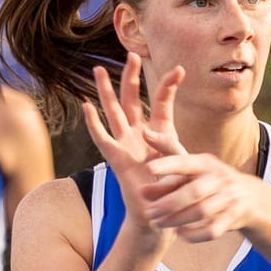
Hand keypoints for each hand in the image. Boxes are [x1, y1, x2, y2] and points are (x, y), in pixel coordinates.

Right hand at [80, 55, 186, 251]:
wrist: (163, 216)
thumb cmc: (177, 191)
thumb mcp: (184, 164)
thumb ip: (175, 147)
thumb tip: (156, 135)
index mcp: (160, 132)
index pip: (162, 102)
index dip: (168, 86)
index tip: (179, 69)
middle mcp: (140, 134)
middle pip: (132, 99)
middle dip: (130, 77)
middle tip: (130, 54)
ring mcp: (127, 145)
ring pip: (114, 111)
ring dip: (106, 91)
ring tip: (98, 69)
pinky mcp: (117, 159)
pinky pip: (103, 138)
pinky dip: (94, 123)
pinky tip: (86, 106)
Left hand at [136, 147, 259, 245]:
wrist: (248, 197)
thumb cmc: (209, 179)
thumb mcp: (193, 164)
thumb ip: (168, 155)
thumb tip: (144, 135)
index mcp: (207, 163)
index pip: (187, 162)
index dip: (168, 165)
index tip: (149, 169)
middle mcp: (220, 178)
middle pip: (194, 191)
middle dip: (169, 203)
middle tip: (148, 212)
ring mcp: (229, 198)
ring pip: (202, 212)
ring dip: (177, 220)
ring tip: (157, 224)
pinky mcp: (234, 218)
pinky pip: (213, 230)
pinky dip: (195, 234)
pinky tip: (179, 234)